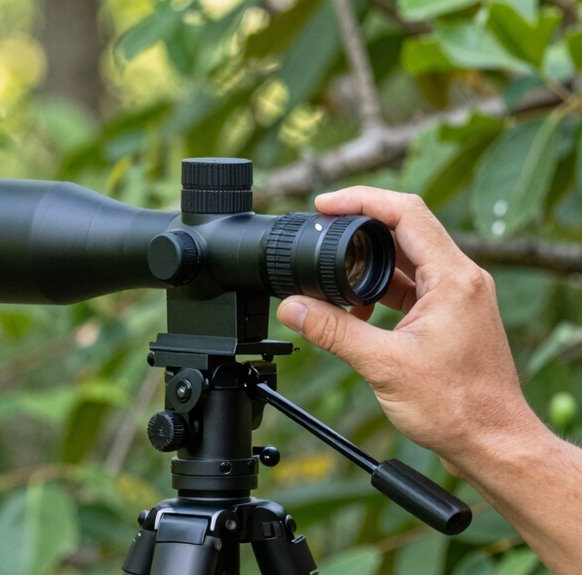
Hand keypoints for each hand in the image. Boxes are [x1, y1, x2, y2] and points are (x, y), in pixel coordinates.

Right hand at [275, 187, 542, 468]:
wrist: (492, 442)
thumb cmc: (456, 407)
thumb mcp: (383, 364)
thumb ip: (333, 331)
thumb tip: (291, 307)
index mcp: (453, 278)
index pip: (405, 212)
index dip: (360, 200)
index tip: (324, 205)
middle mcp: (462, 278)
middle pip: (404, 228)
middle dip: (359, 228)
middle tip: (320, 232)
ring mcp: (458, 295)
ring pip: (406, 259)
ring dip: (368, 264)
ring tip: (332, 283)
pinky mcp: (451, 314)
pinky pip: (411, 285)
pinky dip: (381, 289)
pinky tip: (357, 311)